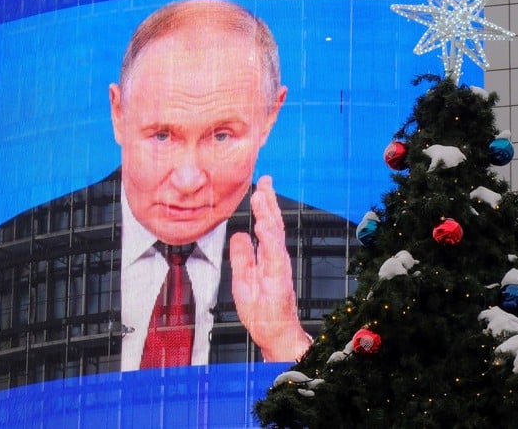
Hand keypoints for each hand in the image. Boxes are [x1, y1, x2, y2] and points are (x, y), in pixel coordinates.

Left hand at [230, 175, 309, 361]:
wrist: (274, 336)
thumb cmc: (262, 312)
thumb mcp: (243, 279)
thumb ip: (242, 256)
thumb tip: (239, 234)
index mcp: (268, 257)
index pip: (267, 225)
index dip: (265, 204)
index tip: (261, 184)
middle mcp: (276, 260)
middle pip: (274, 225)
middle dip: (269, 201)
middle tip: (264, 180)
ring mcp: (279, 270)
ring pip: (275, 237)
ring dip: (269, 215)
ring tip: (262, 196)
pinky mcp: (278, 282)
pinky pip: (274, 257)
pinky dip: (270, 240)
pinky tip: (264, 226)